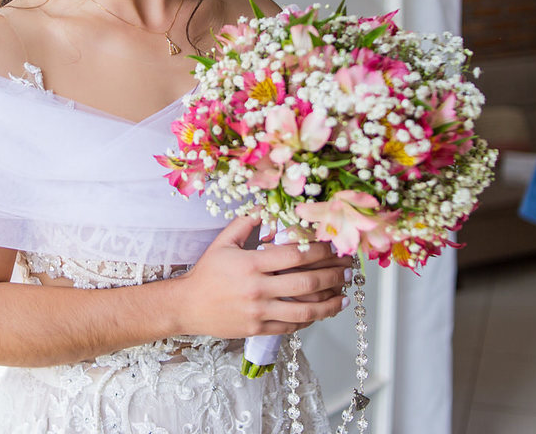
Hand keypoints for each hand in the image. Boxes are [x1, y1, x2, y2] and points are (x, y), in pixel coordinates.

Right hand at [173, 216, 350, 338]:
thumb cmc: (206, 273)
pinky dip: (311, 319)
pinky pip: (292, 325)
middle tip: (348, 270)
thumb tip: (267, 207)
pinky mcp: (259, 329)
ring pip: (305, 309)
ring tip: (345, 295)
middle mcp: (257, 288)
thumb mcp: (223, 243)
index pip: (295, 255)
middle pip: (306, 282)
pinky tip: (322, 311)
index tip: (334, 247)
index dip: (320, 250)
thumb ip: (246, 223)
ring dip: (330, 303)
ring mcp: (259, 311)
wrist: (188, 306)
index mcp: (251, 264)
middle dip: (333, 275)